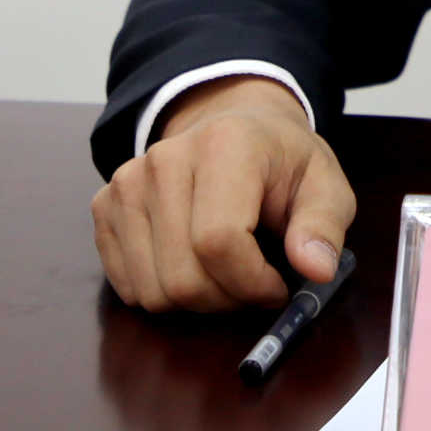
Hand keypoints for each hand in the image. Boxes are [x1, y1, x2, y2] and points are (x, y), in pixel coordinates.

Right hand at [91, 76, 356, 311]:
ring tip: (224, 272)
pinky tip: (190, 264)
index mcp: (225, 144)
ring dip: (195, 301)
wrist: (234, 129)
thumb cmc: (282, 164)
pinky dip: (163, 292)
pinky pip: (126, 286)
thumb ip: (323, 226)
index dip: (251, 283)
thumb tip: (315, 269)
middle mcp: (164, 159)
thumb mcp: (325, 186)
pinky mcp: (104, 205)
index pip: (218, 242)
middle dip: (227, 300)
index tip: (278, 286)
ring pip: (152, 290)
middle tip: (252, 285)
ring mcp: (127, 182)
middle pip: (183, 276)